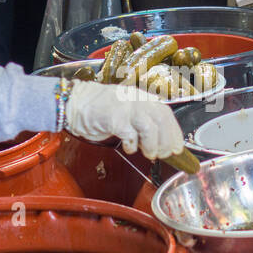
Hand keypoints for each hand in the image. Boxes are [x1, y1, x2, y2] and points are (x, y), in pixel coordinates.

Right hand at [63, 80, 183, 159]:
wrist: (75, 102)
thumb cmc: (100, 109)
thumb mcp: (127, 111)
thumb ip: (144, 121)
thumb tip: (162, 141)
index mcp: (142, 97)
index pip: (166, 113)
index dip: (175, 132)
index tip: (178, 147)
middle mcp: (136, 100)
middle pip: (161, 120)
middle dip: (167, 141)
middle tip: (165, 154)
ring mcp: (125, 108)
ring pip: (149, 127)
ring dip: (152, 145)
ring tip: (148, 154)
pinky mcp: (113, 118)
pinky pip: (129, 135)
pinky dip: (132, 146)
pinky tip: (129, 148)